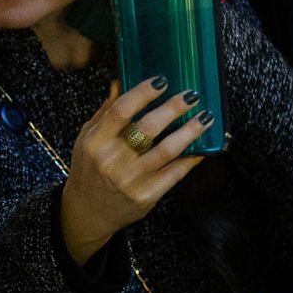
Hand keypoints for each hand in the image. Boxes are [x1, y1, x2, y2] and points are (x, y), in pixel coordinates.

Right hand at [60, 77, 209, 265]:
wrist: (88, 211)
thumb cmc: (88, 169)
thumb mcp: (86, 138)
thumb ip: (104, 112)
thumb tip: (120, 82)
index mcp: (95, 142)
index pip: (121, 110)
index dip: (143, 93)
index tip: (162, 81)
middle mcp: (112, 160)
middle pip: (148, 128)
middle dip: (173, 108)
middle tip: (191, 95)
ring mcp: (131, 180)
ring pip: (167, 150)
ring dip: (190, 131)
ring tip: (205, 117)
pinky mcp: (147, 196)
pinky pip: (175, 173)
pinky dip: (191, 158)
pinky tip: (202, 146)